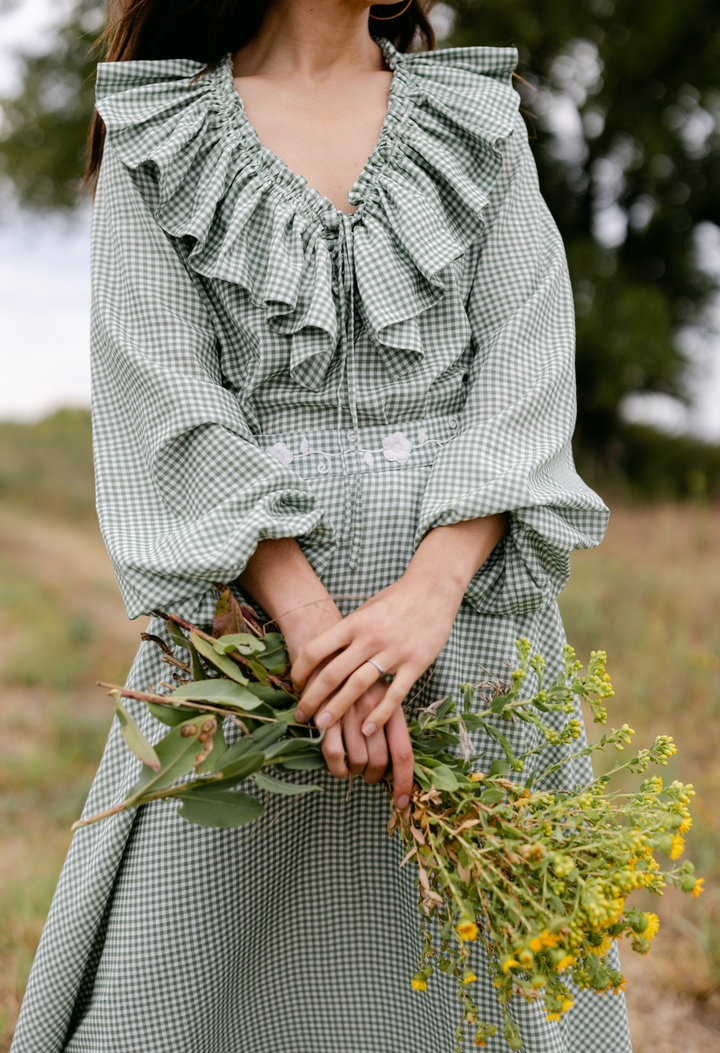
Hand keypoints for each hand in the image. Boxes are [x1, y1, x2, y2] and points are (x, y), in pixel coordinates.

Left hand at [291, 515, 507, 735]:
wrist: (434, 589)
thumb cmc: (397, 599)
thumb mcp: (366, 609)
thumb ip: (348, 632)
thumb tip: (325, 653)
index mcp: (354, 623)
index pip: (316, 649)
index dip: (300, 669)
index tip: (295, 684)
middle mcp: (370, 638)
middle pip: (333, 673)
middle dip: (313, 697)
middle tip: (302, 715)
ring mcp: (394, 652)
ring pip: (359, 686)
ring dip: (338, 708)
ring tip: (323, 726)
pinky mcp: (416, 663)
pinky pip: (394, 694)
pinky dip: (379, 714)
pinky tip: (366, 729)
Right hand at [317, 681, 413, 806]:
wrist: (325, 645)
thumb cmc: (356, 673)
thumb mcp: (380, 690)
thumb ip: (388, 720)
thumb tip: (394, 762)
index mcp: (391, 704)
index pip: (403, 752)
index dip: (403, 781)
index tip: (401, 802)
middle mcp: (372, 709)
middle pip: (380, 761)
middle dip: (375, 777)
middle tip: (370, 775)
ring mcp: (348, 712)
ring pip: (358, 761)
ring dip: (356, 772)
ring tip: (353, 765)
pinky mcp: (324, 714)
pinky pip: (334, 756)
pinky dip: (337, 768)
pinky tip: (339, 767)